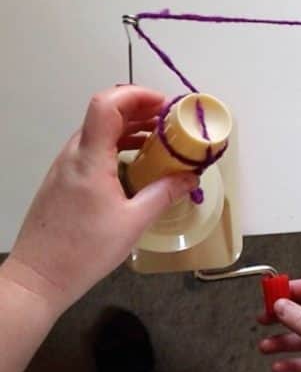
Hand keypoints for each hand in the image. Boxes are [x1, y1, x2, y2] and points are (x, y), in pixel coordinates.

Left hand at [4, 86, 197, 316]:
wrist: (39, 276)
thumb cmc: (85, 250)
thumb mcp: (134, 223)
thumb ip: (164, 194)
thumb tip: (191, 177)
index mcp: (89, 159)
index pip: (107, 105)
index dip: (137, 95)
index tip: (166, 106)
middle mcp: (73, 155)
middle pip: (104, 114)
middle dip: (140, 110)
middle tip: (172, 123)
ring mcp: (64, 167)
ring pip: (98, 132)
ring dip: (129, 129)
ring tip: (160, 142)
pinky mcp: (63, 181)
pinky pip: (92, 150)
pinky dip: (116, 146)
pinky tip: (135, 164)